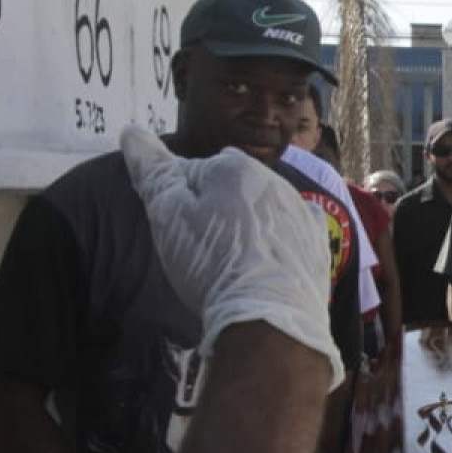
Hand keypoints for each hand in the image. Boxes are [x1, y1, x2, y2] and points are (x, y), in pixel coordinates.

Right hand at [121, 126, 343, 388]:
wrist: (268, 320)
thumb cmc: (211, 264)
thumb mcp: (167, 216)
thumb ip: (152, 173)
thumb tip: (132, 132)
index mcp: (236, 167)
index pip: (194, 171)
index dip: (180, 199)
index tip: (178, 229)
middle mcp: (275, 180)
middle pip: (233, 188)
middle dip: (217, 207)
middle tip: (203, 247)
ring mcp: (302, 212)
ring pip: (265, 209)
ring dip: (250, 224)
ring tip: (234, 262)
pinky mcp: (319, 245)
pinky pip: (294, 233)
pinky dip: (280, 243)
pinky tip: (269, 264)